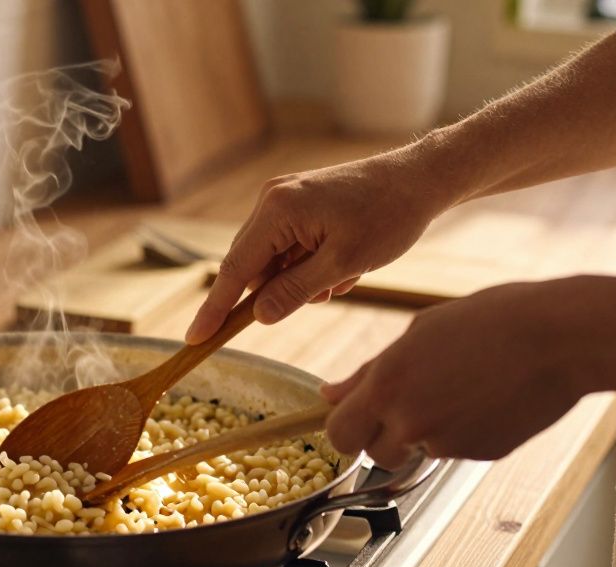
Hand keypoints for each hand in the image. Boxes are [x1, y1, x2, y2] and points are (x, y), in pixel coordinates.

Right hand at [186, 151, 450, 342]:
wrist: (420, 178)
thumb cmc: (388, 216)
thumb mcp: (344, 263)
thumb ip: (295, 291)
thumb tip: (259, 317)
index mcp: (277, 210)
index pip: (235, 271)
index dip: (215, 309)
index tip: (195, 339)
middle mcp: (271, 200)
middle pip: (252, 265)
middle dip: (279, 290)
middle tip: (326, 292)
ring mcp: (282, 199)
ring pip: (272, 260)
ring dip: (299, 280)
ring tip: (344, 275)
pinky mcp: (297, 203)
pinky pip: (287, 248)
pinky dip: (307, 266)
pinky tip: (342, 264)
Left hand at [320, 280, 590, 467]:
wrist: (563, 337)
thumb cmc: (494, 320)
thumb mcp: (420, 332)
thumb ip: (369, 372)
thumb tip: (331, 395)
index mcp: (388, 384)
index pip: (338, 434)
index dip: (345, 428)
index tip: (356, 419)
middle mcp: (411, 420)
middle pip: (373, 453)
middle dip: (383, 437)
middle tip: (409, 405)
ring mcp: (448, 442)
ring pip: (417, 452)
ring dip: (425, 434)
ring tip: (458, 391)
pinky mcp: (481, 454)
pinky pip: (456, 451)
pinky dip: (463, 433)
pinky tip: (486, 399)